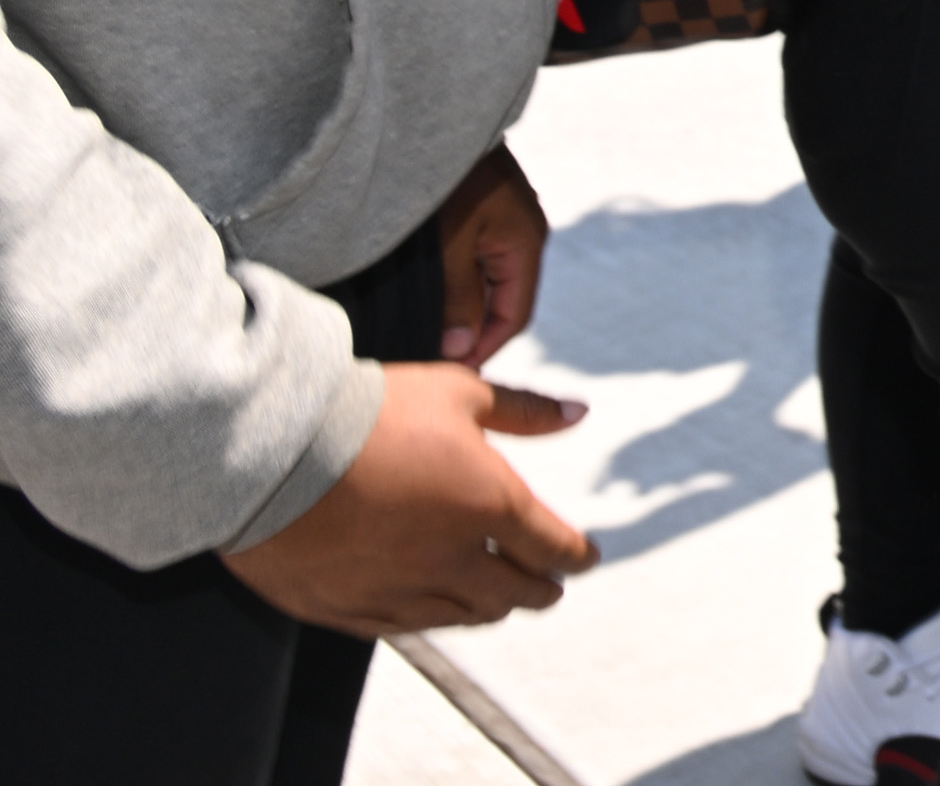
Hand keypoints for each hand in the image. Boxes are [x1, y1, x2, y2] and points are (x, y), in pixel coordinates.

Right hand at [223, 364, 592, 638]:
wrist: (271, 455)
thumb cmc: (370, 416)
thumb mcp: (461, 393)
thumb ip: (524, 411)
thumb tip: (576, 412)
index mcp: (490, 507)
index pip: (552, 548)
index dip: (576, 557)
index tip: (585, 560)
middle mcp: (450, 561)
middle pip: (513, 595)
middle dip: (538, 590)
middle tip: (547, 587)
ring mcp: (397, 592)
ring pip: (461, 617)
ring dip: (487, 609)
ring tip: (496, 600)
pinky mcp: (347, 610)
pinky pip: (403, 628)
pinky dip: (430, 619)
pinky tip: (433, 610)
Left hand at [430, 146, 547, 372]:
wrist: (432, 124)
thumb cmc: (443, 183)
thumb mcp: (449, 247)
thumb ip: (459, 299)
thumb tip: (462, 349)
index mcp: (525, 242)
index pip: (514, 316)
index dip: (484, 350)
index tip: (451, 374)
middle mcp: (524, 232)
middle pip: (505, 299)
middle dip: (475, 332)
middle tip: (436, 358)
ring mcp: (506, 219)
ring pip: (491, 280)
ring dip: (466, 308)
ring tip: (431, 331)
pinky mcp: (485, 210)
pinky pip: (479, 259)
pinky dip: (461, 284)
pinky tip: (434, 294)